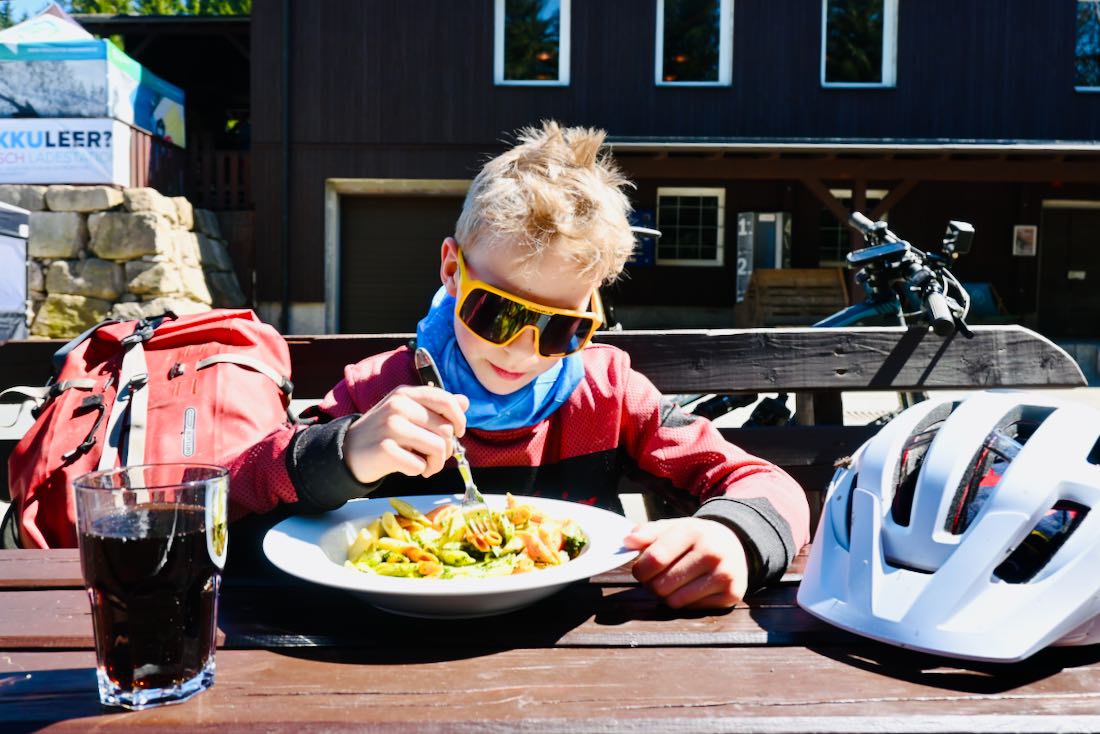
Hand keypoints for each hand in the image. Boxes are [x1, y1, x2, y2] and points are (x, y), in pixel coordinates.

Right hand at [343, 385, 468, 484]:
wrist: (348, 451)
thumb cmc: (384, 433)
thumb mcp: (407, 412)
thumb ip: (435, 407)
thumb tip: (465, 401)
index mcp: (406, 393)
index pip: (446, 400)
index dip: (459, 419)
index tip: (457, 433)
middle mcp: (399, 405)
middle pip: (445, 430)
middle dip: (447, 450)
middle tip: (435, 458)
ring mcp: (391, 426)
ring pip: (437, 447)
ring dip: (436, 464)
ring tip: (426, 466)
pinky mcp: (384, 449)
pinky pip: (419, 465)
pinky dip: (419, 471)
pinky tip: (409, 468)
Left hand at [623, 517, 748, 609]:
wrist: (735, 544)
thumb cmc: (696, 538)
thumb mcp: (673, 527)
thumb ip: (647, 532)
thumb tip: (627, 541)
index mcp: (693, 531)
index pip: (655, 559)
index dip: (640, 570)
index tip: (639, 570)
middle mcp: (712, 552)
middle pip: (661, 584)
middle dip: (652, 584)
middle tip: (658, 577)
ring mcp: (724, 574)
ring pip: (674, 601)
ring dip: (667, 595)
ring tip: (674, 583)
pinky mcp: (731, 594)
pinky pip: (691, 608)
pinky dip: (686, 602)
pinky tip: (692, 588)